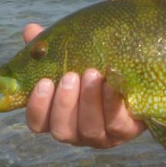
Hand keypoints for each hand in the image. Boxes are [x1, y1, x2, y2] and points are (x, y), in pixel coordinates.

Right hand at [22, 23, 144, 147]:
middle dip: (65, 103)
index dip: (38, 107)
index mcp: (57, 117)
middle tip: (70, 76)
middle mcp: (76, 132)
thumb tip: (30, 29)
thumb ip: (51, 48)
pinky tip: (112, 83)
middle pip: (62, 130)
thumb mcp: (72, 56)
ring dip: (89, 101)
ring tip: (92, 73)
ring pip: (90, 129)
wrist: (135, 76)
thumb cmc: (94, 67)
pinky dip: (112, 104)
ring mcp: (101, 136)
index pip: (38, 123)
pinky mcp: (124, 132)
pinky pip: (117, 124)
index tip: (44, 82)